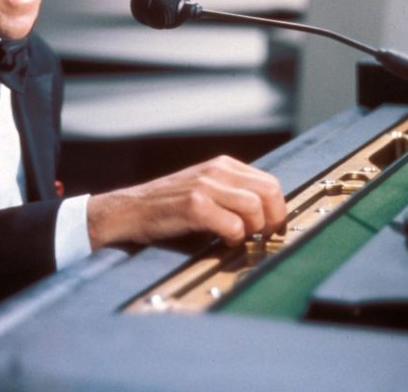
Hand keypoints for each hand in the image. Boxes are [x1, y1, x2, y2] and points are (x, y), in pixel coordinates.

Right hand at [86, 155, 285, 249]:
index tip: (272, 227)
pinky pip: (233, 225)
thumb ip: (231, 194)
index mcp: (222, 165)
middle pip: (269, 192)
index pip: (269, 183)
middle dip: (272, 219)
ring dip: (252, 230)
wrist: (130, 211)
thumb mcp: (203, 188)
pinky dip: (234, 239)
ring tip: (238, 238)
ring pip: (254, 208)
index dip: (277, 209)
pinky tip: (222, 241)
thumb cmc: (167, 206)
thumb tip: (267, 216)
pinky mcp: (194, 205)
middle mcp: (216, 171)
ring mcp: (205, 187)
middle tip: (261, 235)